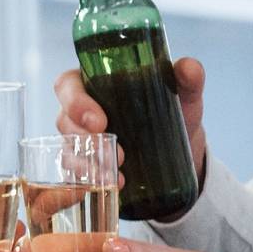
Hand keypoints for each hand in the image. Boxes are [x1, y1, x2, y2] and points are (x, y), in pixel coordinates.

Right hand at [53, 57, 206, 181]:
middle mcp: (82, 110)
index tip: (99, 121)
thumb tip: (189, 67)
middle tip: (113, 150)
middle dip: (82, 137)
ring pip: (69, 148)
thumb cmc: (176, 112)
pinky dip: (91, 180)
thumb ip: (188, 78)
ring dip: (87, 163)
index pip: (68, 85)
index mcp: (96, 82)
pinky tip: (115, 184)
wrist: (184, 151)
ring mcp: (83, 139)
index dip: (75, 102)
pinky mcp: (89, 164)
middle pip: (64, 119)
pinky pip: (77, 173)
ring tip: (116, 175)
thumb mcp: (185, 95)